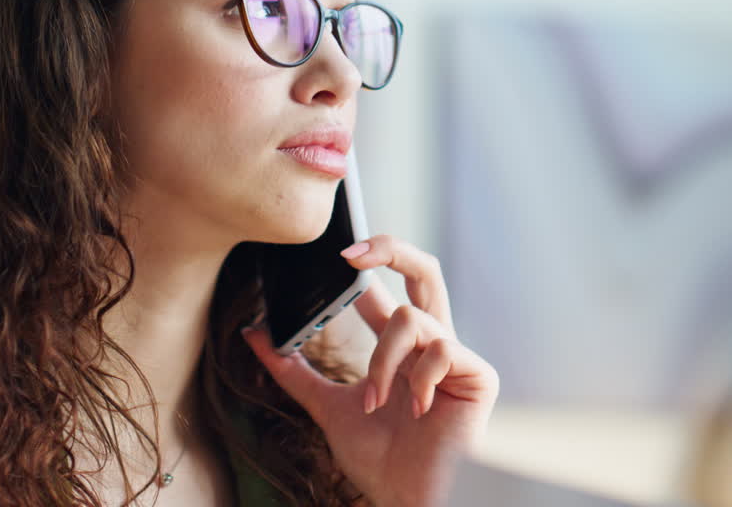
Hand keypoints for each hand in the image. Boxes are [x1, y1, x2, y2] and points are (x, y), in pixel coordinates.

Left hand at [242, 235, 498, 506]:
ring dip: (381, 361)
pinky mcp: (479, 376)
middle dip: (390, 249)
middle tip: (350, 254)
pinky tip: (415, 408)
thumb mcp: (325, 406)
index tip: (332, 254)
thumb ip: (293, 371)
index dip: (364, 263)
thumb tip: (253, 334)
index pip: (383, 289)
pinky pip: (443, 348)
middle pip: (423, 270)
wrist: (406, 500)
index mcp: (400, 347)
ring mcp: (456, 357)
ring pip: (411, 318)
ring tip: (374, 402)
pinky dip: (416, 378)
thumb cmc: (379, 461)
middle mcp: (430, 343)